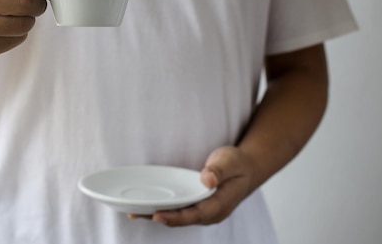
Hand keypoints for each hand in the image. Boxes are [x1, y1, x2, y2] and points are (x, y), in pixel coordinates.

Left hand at [129, 146, 255, 226]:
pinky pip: (178, 210)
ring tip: (132, 212)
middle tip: (134, 213)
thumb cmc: (238, 164)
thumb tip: (206, 179)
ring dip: (156, 215)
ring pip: (177, 216)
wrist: (248, 168)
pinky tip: (146, 206)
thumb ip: (219, 170)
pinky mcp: (197, 205)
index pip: (194, 215)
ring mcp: (203, 211)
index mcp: (219, 205)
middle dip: (158, 217)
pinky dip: (162, 209)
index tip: (157, 215)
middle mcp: (210, 213)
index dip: (174, 217)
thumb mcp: (231, 162)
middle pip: (181, 219)